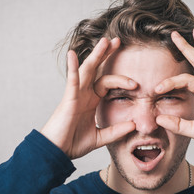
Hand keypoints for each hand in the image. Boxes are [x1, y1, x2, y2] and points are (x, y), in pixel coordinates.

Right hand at [41, 37, 135, 158]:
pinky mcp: (68, 100)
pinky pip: (71, 81)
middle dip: (106, 55)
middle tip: (117, 41)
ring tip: (105, 41)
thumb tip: (133, 125)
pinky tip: (72, 55)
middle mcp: (84, 94)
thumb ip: (116, 131)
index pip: (107, 82)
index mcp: (91, 101)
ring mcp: (75, 95)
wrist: (57, 152)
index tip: (136, 84)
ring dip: (96, 55)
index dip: (121, 79)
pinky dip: (72, 68)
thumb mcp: (100, 137)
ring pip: (86, 70)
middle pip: (97, 70)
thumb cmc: (73, 143)